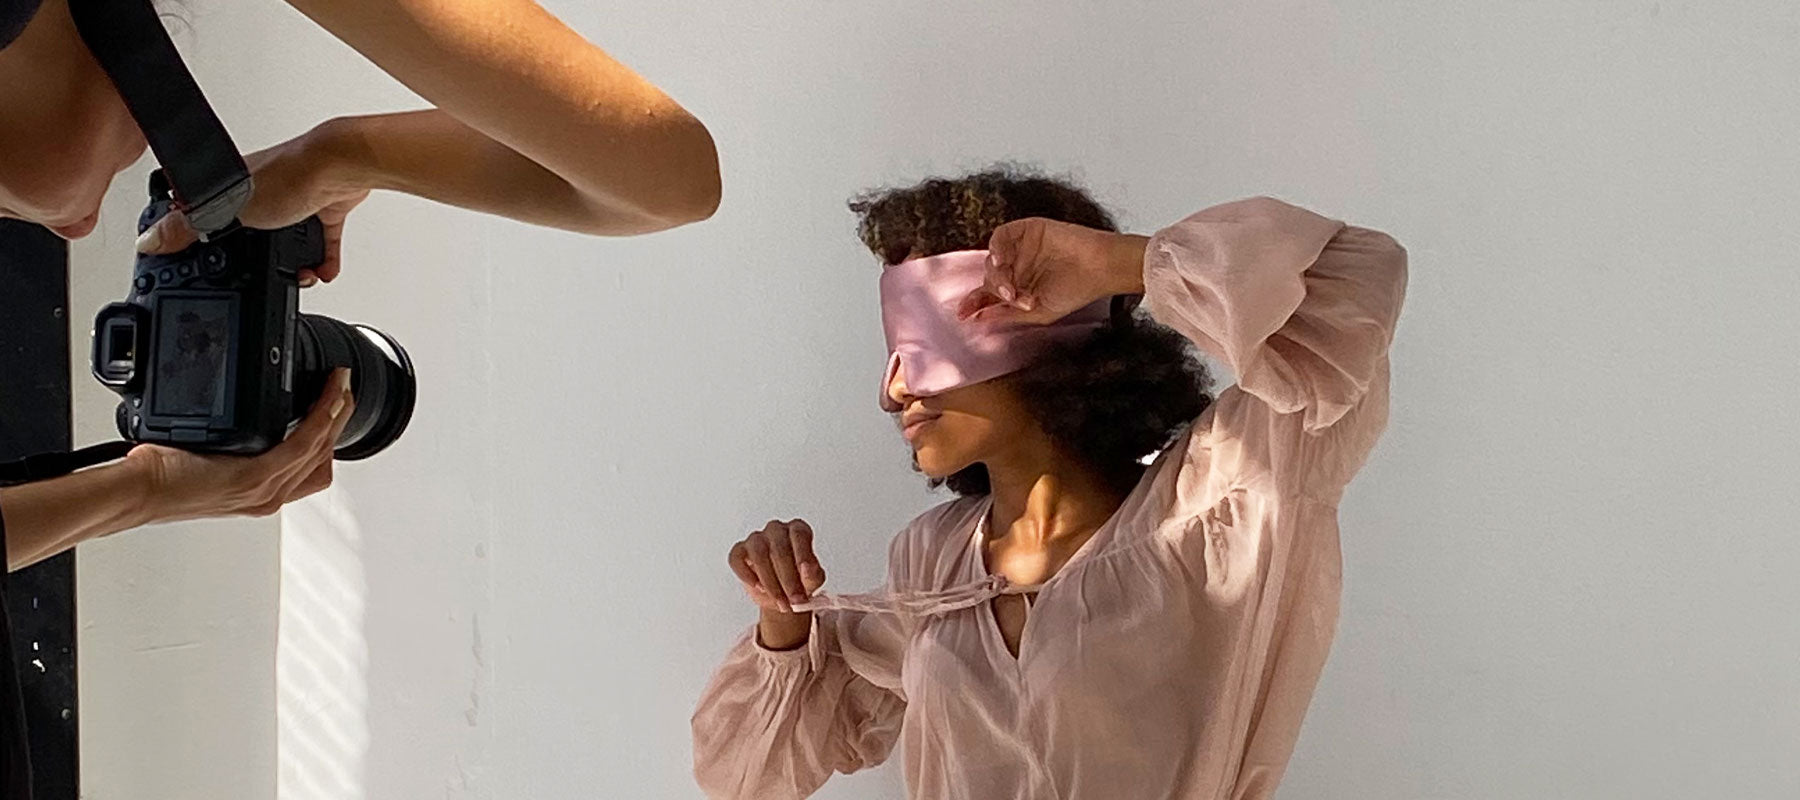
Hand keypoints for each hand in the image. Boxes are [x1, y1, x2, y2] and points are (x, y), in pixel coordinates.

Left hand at [127, 369, 354, 523]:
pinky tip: (324, 398)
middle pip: (325, 458)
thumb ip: (227, 443)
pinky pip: (303, 443)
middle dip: (339, 418)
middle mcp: (268, 495)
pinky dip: (321, 416)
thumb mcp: (203, 458)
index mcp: (259, 492)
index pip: (312, 468)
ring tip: (339, 386)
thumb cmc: (159, 481)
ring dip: (336, 412)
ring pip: (321, 448)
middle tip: (343, 388)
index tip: (332, 407)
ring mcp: (266, 488)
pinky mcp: (256, 475)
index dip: (329, 436)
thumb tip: (230, 410)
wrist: (139, 492)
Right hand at [136, 121, 368, 286]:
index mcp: (229, 183)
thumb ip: (189, 226)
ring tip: (292, 277)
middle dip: (248, 254)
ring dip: (290, 261)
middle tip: (249, 272)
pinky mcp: (324, 206)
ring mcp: (294, 198)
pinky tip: (319, 272)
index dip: (193, 230)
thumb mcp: (225, 209)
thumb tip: (149, 240)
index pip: (201, 207)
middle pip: (245, 226)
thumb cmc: (285, 174)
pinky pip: (321, 240)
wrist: (339, 167)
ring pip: (285, 236)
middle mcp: (261, 188)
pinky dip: (322, 259)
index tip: (193, 255)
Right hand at [728, 519, 826, 614]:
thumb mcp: (814, 579)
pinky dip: (746, 575)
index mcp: (797, 530)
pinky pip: (737, 559)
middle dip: (788, 579)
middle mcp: (776, 530)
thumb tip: (807, 569)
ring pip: (759, 555)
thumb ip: (814, 573)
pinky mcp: (740, 552)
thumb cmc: (801, 580)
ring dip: (771, 583)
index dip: (803, 553)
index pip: (799, 534)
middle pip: (779, 548)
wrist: (785, 595)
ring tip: (781, 602)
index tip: (806, 573)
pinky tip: (758, 587)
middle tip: (796, 600)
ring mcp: (756, 539)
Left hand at [956, 218, 1149, 323]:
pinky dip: (998, 247)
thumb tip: (979, 318)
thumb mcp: (1039, 313)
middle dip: (994, 291)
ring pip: (994, 259)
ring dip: (998, 274)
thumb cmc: (1076, 291)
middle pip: (989, 277)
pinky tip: (1001, 259)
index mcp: (1019, 287)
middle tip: (1010, 297)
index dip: (974, 303)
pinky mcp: (1028, 230)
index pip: (989, 295)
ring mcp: (1022, 249)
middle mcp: (1018, 268)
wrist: (1099, 268)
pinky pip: (1002, 235)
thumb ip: (1008, 315)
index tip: (963, 314)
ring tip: (1012, 287)